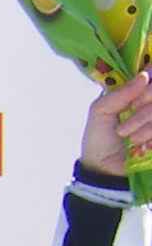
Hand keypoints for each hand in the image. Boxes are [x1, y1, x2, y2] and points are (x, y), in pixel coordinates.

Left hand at [83, 70, 151, 184]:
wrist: (104, 169)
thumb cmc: (99, 138)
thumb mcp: (100, 112)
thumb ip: (119, 94)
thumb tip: (144, 76)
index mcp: (137, 90)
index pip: (151, 75)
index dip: (148, 87)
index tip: (135, 101)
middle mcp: (150, 101)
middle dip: (143, 110)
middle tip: (125, 125)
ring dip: (145, 125)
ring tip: (131, 139)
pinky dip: (151, 136)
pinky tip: (143, 146)